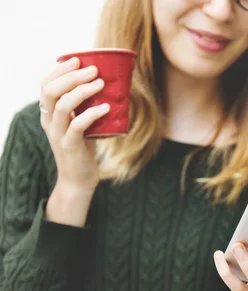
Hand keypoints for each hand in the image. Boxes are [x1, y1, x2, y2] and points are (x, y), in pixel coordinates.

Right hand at [40, 57, 108, 193]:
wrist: (78, 179)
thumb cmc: (83, 150)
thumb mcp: (81, 124)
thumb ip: (85, 108)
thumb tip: (109, 86)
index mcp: (48, 114)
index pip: (46, 85)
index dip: (59, 70)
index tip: (77, 60)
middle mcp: (49, 122)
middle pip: (51, 91)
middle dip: (71, 76)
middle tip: (93, 70)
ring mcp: (58, 134)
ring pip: (62, 106)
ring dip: (82, 91)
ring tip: (101, 84)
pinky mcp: (70, 146)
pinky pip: (77, 126)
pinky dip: (92, 114)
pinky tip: (106, 108)